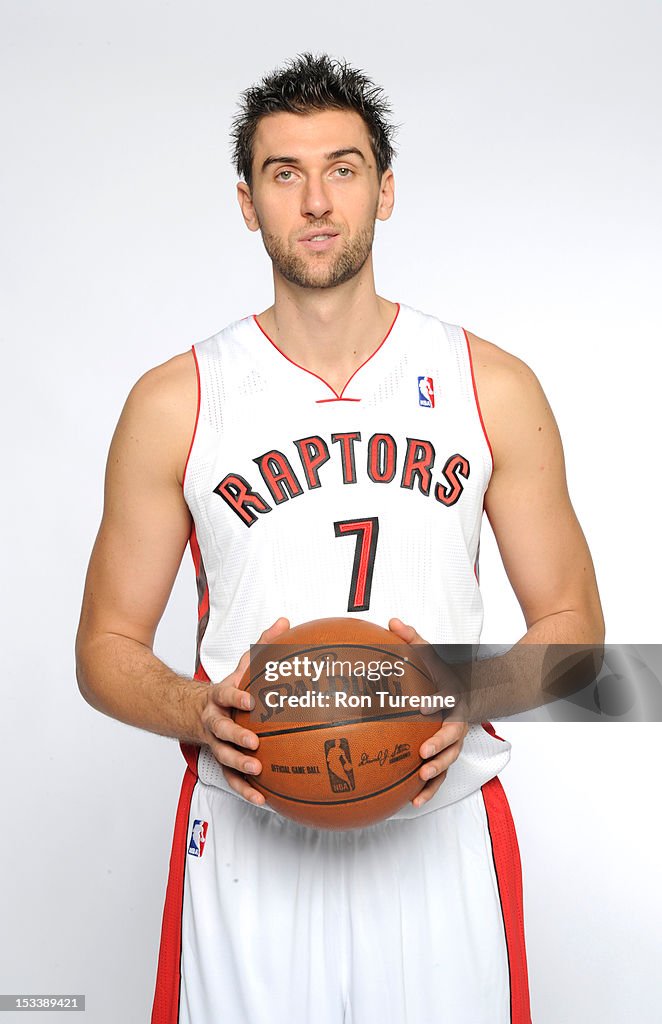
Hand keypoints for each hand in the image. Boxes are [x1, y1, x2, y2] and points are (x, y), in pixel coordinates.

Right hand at [199, 617, 290, 805]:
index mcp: (219, 696)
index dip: (236, 696)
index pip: (226, 694)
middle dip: (236, 737)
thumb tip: (286, 622)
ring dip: (239, 766)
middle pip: (221, 730)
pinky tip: (263, 800)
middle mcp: (213, 721)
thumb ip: (263, 645)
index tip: (250, 699)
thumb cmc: (225, 690)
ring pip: (223, 756)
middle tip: (254, 743)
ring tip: (258, 772)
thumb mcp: (241, 667)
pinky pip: (231, 778)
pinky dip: (245, 790)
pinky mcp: (220, 760)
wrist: (189, 711)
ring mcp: (214, 743)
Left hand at [388, 617, 469, 807]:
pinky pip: (439, 777)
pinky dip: (428, 791)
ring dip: (436, 777)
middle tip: (422, 757)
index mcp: (454, 702)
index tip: (424, 720)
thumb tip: (392, 621)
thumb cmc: (443, 674)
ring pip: (448, 764)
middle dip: (439, 751)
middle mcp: (457, 726)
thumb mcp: (430, 656)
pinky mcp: (444, 757)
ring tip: (419, 784)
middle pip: (453, 743)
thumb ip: (413, 640)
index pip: (450, 710)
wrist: (467, 692)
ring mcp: (452, 744)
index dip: (439, 718)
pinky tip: (411, 803)